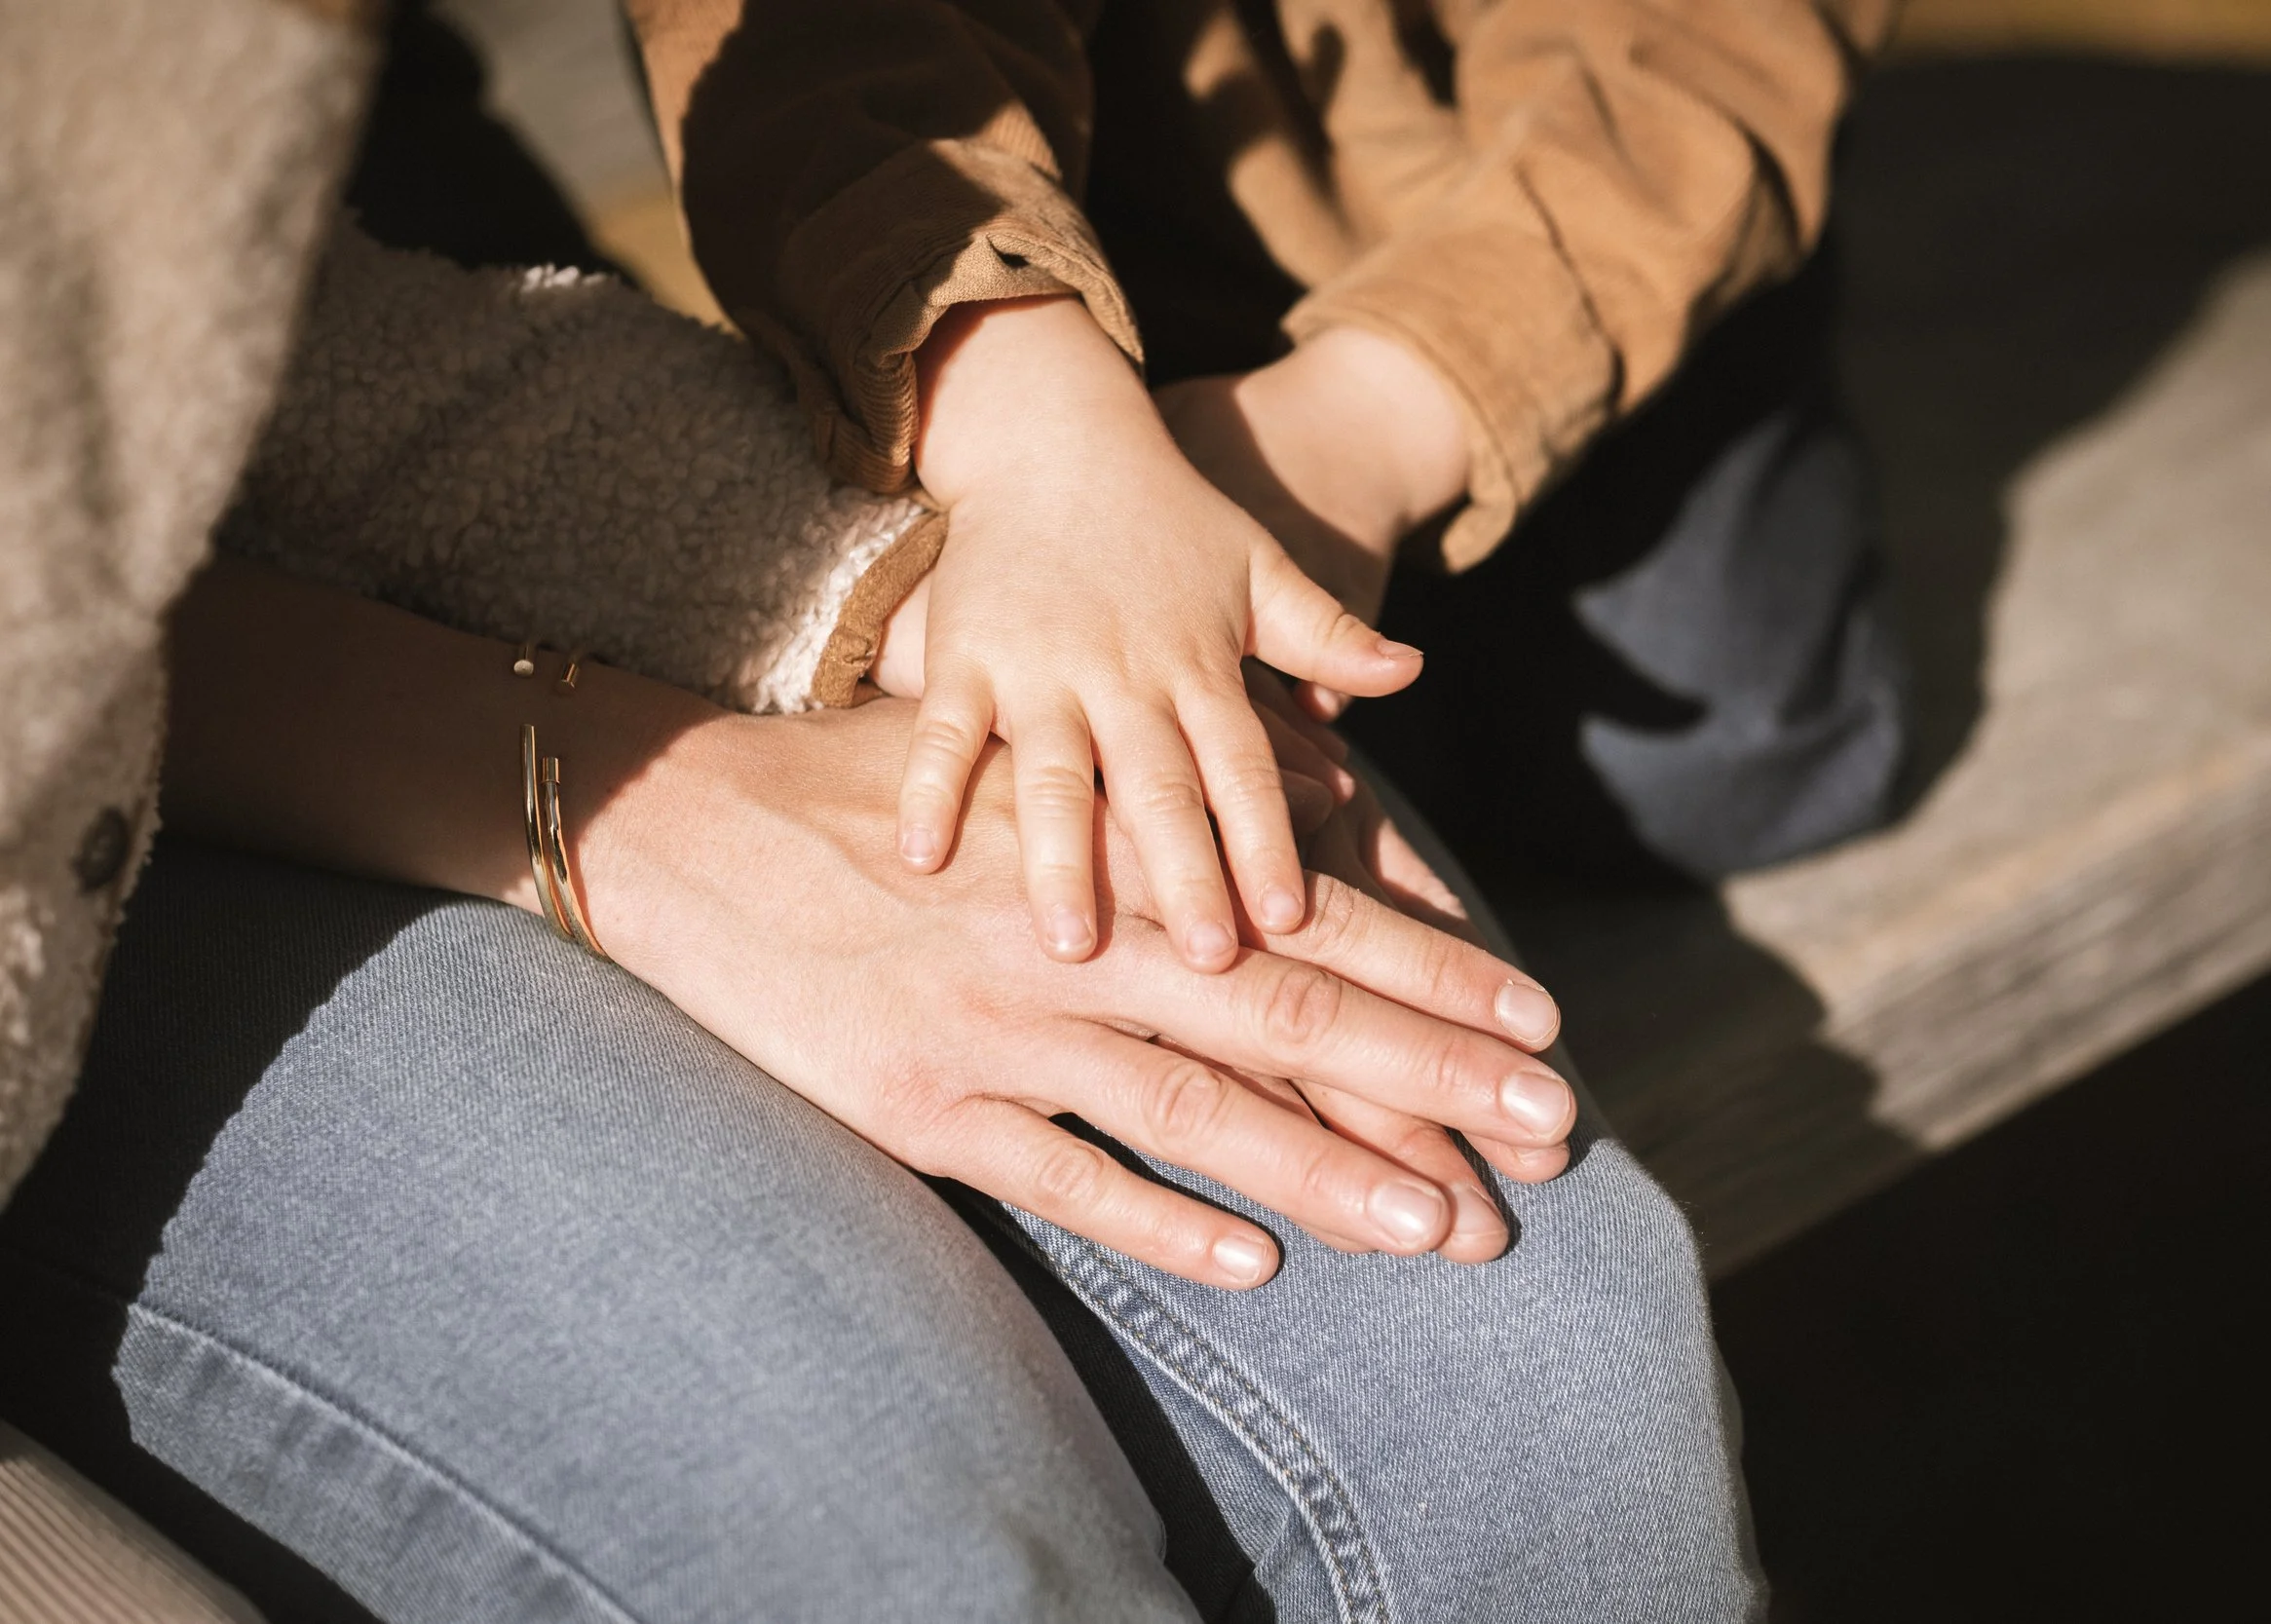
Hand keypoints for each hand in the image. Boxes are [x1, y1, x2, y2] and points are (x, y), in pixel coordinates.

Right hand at [582, 699, 1574, 1284]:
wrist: (678, 825)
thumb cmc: (872, 785)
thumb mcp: (1024, 756)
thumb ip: (1167, 782)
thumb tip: (1325, 786)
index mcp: (1111, 850)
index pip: (1305, 916)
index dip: (1430, 970)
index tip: (1538, 1020)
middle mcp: (1072, 937)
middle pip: (1283, 1016)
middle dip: (1429, 1077)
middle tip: (1550, 1129)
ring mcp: (998, 1026)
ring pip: (1191, 1109)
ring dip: (1327, 1169)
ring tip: (1443, 1223)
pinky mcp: (920, 1103)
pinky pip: (1058, 1175)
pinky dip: (1156, 1219)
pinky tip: (1253, 1260)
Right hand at [898, 296, 1421, 974]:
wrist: (1057, 434)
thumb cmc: (1171, 518)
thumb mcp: (1259, 569)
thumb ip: (1328, 633)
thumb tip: (1412, 672)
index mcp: (1199, 664)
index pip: (1244, 763)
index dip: (1268, 838)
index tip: (1292, 919)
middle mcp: (1122, 674)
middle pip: (1159, 787)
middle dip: (1183, 874)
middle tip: (1203, 963)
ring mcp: (1037, 667)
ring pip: (1050, 774)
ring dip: (1061, 858)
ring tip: (1072, 944)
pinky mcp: (962, 654)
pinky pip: (942, 732)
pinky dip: (929, 789)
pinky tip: (922, 859)